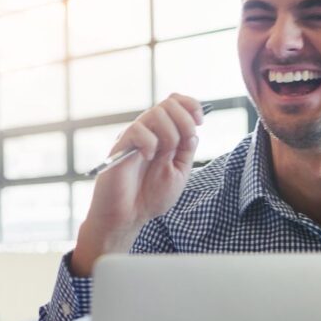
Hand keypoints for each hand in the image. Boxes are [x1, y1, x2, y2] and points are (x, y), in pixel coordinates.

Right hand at [72, 93, 204, 275]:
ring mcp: (133, 137)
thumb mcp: (178, 173)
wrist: (129, 216)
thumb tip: (192, 131)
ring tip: (164, 155)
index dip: (190, 105)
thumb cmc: (151, 197)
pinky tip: (147, 158)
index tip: (199, 121)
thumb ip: (185, 151)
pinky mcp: (120, 146)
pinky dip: (150, 143)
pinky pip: (138, 131)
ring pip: (155, 113)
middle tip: (184, 142)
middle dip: (184, 120)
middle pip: (168, 103)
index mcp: (162, 135)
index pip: (175, 103)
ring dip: (169, 133)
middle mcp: (148, 132)